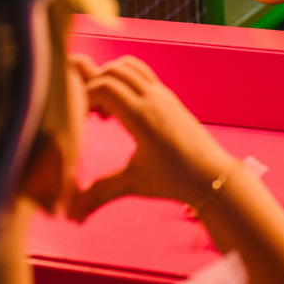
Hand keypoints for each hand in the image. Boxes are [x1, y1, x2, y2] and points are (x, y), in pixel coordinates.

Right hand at [67, 55, 234, 221]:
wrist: (212, 175)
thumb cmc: (174, 180)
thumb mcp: (133, 184)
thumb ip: (98, 194)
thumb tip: (70, 217)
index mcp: (143, 117)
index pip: (105, 86)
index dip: (83, 97)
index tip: (80, 121)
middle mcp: (154, 98)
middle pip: (113, 70)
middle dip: (93, 85)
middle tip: (88, 115)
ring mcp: (163, 94)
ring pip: (128, 66)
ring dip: (109, 79)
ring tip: (103, 111)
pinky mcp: (168, 96)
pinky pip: (140, 74)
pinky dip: (123, 81)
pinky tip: (120, 111)